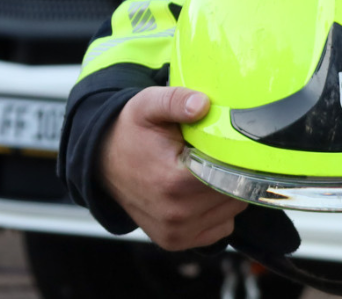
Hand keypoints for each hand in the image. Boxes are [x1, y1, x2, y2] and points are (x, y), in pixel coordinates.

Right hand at [97, 86, 245, 249]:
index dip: (238, 156)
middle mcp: (175, 214)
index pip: (231, 175)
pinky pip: (221, 228)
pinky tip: (201, 190)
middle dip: (234, 171)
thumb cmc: (131, 132)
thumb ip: (177, 100)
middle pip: (235, 193)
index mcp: (173, 181)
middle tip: (215, 153)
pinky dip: (219, 210)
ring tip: (206, 170)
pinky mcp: (176, 241)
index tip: (233, 141)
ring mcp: (175, 232)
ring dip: (228, 190)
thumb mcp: (149, 105)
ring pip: (232, 210)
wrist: (103, 161)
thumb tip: (202, 104)